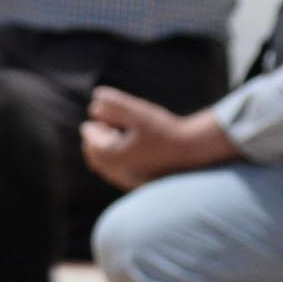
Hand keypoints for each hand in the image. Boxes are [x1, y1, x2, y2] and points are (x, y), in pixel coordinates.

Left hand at [79, 86, 234, 190]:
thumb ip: (116, 104)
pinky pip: (117, 174)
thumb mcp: (139, 112)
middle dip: (95, 139)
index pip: (91, 139)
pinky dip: (115, 161)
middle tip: (102, 125)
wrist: (191, 152)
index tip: (100, 114)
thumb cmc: (165, 130)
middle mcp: (116, 172)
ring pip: (104, 166)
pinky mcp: (137, 185)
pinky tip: (128, 149)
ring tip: (115, 135)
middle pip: (94, 155)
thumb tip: (96, 96)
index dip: (94, 125)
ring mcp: (126, 181)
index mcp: (112, 155)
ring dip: (104, 151)